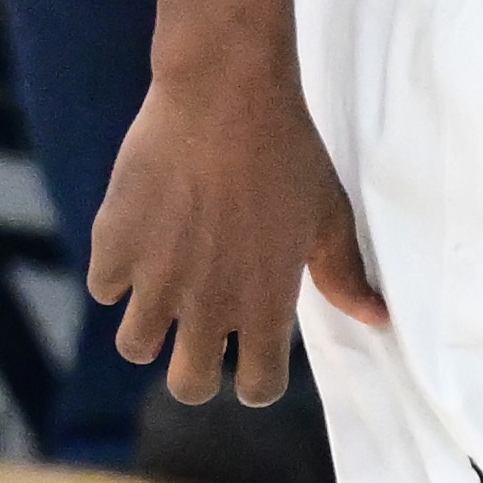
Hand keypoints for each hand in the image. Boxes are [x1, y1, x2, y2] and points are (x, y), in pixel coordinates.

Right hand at [86, 58, 379, 406]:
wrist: (224, 93)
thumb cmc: (287, 152)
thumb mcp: (328, 216)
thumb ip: (344, 276)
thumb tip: (377, 319)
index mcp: (265, 306)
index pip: (257, 389)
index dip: (256, 378)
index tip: (251, 355)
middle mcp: (207, 305)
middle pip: (188, 388)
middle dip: (195, 373)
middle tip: (198, 337)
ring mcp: (155, 279)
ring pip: (135, 347)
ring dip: (149, 328)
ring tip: (164, 289)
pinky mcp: (115, 244)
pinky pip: (104, 288)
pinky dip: (118, 272)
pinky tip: (140, 242)